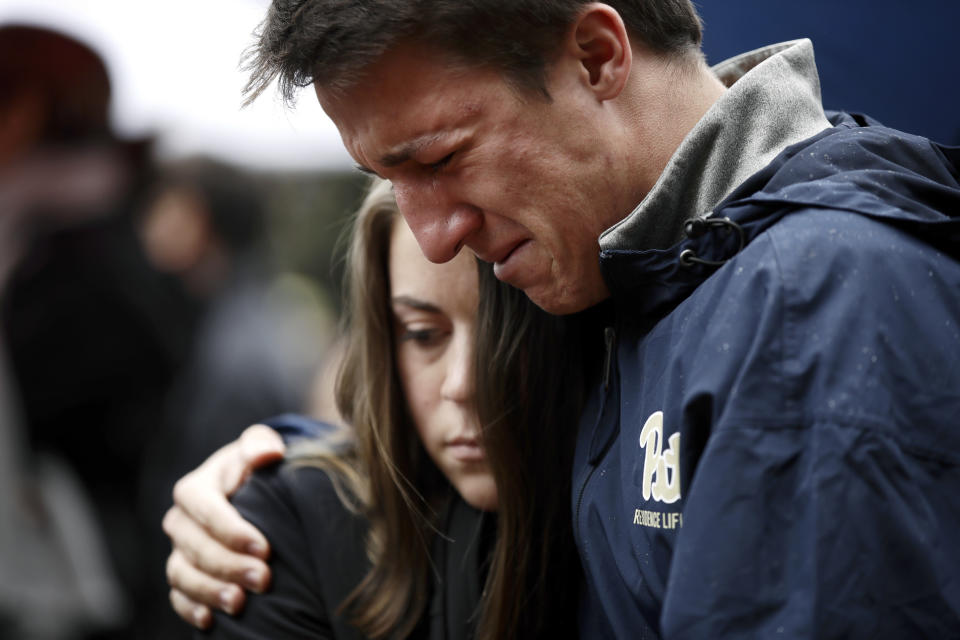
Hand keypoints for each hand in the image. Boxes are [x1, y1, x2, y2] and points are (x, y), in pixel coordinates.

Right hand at [162, 424, 284, 628]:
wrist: (251, 490)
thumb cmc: (256, 467)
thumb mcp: (259, 447)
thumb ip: (260, 444)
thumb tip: (266, 454)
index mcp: (195, 489)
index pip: (206, 509)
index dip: (232, 530)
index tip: (264, 547)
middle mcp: (181, 521)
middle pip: (196, 547)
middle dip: (229, 565)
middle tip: (263, 579)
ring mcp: (179, 550)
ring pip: (182, 575)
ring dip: (210, 591)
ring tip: (239, 604)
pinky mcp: (183, 574)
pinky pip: (178, 596)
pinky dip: (190, 609)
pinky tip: (210, 621)